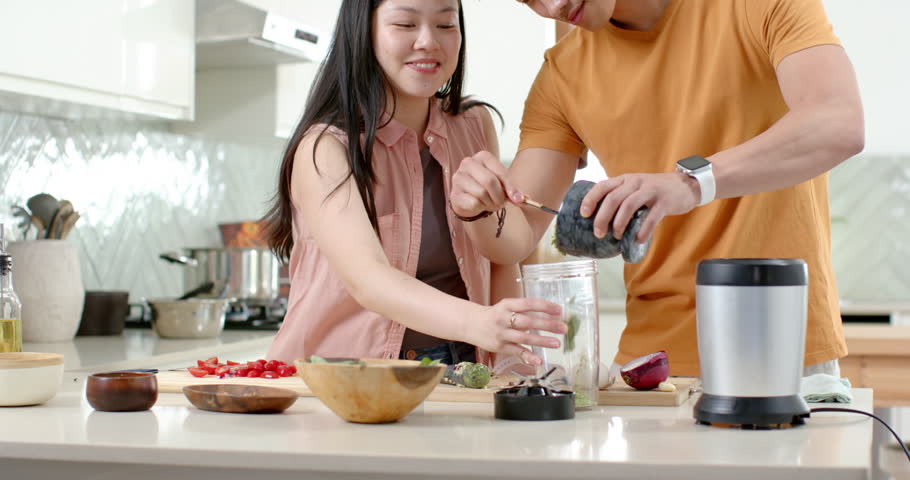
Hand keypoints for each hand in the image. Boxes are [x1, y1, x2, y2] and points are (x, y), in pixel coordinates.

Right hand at [450, 150, 523, 217]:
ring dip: (490, 202)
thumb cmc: (488, 188)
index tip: (517, 199)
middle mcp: (468, 163)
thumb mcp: (502, 185)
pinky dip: (480, 207)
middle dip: (499, 196)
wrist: (469, 200)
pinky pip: (473, 202)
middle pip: (489, 181)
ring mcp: (459, 178)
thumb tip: (523, 199)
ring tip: (490, 203)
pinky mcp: (454, 193)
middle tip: (501, 203)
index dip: (510, 186)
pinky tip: (479, 205)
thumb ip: (513, 190)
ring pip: (481, 193)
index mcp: (482, 156)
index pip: (499, 171)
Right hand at [465, 298, 566, 365]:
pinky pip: (516, 351)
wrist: (471, 323)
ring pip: (523, 337)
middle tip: (563, 328)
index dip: (544, 306)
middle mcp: (504, 318)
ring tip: (557, 343)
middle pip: (528, 321)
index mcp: (507, 305)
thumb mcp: (506, 306)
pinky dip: (528, 356)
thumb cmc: (495, 314)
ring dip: (542, 340)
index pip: (529, 303)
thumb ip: (524, 310)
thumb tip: (550, 314)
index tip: (559, 310)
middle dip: (547, 324)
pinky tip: (539, 360)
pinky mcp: (499, 346)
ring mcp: (501, 333)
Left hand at [580, 171, 700, 242]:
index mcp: (625, 179)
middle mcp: (636, 182)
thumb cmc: (655, 191)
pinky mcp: (665, 201)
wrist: (686, 185)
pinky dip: (643, 231)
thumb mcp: (635, 188)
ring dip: (619, 224)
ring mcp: (651, 191)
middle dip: (602, 217)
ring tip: (617, 237)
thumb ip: (621, 198)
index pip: (603, 186)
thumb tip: (601, 221)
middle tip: (598, 233)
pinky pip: (651, 217)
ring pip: (629, 205)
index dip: (590, 199)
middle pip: (613, 198)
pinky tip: (638, 240)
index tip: (583, 214)